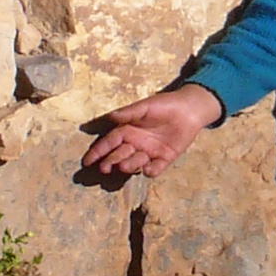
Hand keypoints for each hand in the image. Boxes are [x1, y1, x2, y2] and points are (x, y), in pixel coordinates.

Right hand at [80, 86, 221, 180]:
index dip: (98, 152)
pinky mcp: (164, 159)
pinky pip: (155, 169)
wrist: (189, 110)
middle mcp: (136, 144)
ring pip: (134, 163)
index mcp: (128, 130)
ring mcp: (149, 153)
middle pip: (119, 155)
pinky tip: (148, 168)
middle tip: (104, 168)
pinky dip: (151, 171)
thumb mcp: (144, 107)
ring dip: (128, 166)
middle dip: (110, 162)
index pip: (109, 142)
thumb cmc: (164, 105)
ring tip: (123, 165)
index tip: (87, 161)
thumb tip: (109, 117)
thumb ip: (128, 113)